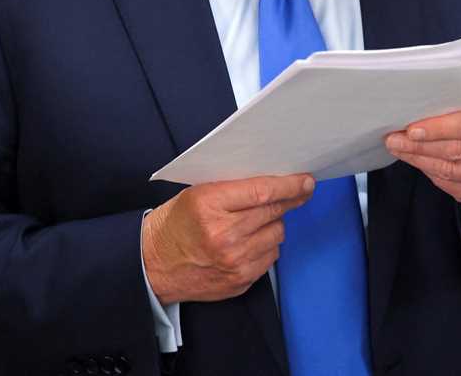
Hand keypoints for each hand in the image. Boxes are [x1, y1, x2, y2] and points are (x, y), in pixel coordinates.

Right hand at [141, 174, 313, 305]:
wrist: (153, 265)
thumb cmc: (176, 224)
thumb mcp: (198, 194)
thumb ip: (234, 188)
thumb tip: (275, 182)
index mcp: (210, 206)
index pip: (262, 191)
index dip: (290, 185)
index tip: (306, 181)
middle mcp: (224, 235)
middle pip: (274, 212)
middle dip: (290, 201)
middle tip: (299, 193)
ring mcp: (233, 261)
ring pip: (277, 234)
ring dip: (274, 224)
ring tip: (258, 221)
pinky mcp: (239, 280)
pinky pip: (270, 257)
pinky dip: (267, 245)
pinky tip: (251, 241)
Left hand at [384, 92, 460, 202]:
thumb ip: (460, 99)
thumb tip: (420, 103)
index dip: (437, 129)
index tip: (411, 129)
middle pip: (458, 150)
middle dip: (421, 145)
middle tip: (395, 139)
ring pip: (452, 170)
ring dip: (420, 160)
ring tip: (400, 149)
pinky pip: (452, 185)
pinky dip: (431, 173)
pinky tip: (417, 161)